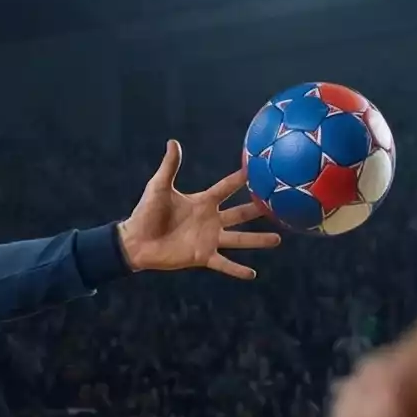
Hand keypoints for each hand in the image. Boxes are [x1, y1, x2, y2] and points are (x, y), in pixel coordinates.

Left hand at [116, 142, 278, 278]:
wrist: (136, 241)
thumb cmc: (146, 212)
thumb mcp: (159, 186)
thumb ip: (170, 166)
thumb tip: (173, 142)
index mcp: (203, 201)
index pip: (227, 188)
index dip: (242, 179)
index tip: (261, 170)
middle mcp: (210, 220)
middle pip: (241, 213)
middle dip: (259, 210)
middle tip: (280, 205)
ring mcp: (209, 239)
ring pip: (240, 239)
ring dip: (258, 240)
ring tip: (278, 239)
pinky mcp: (202, 256)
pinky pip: (224, 264)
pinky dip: (237, 270)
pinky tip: (253, 274)